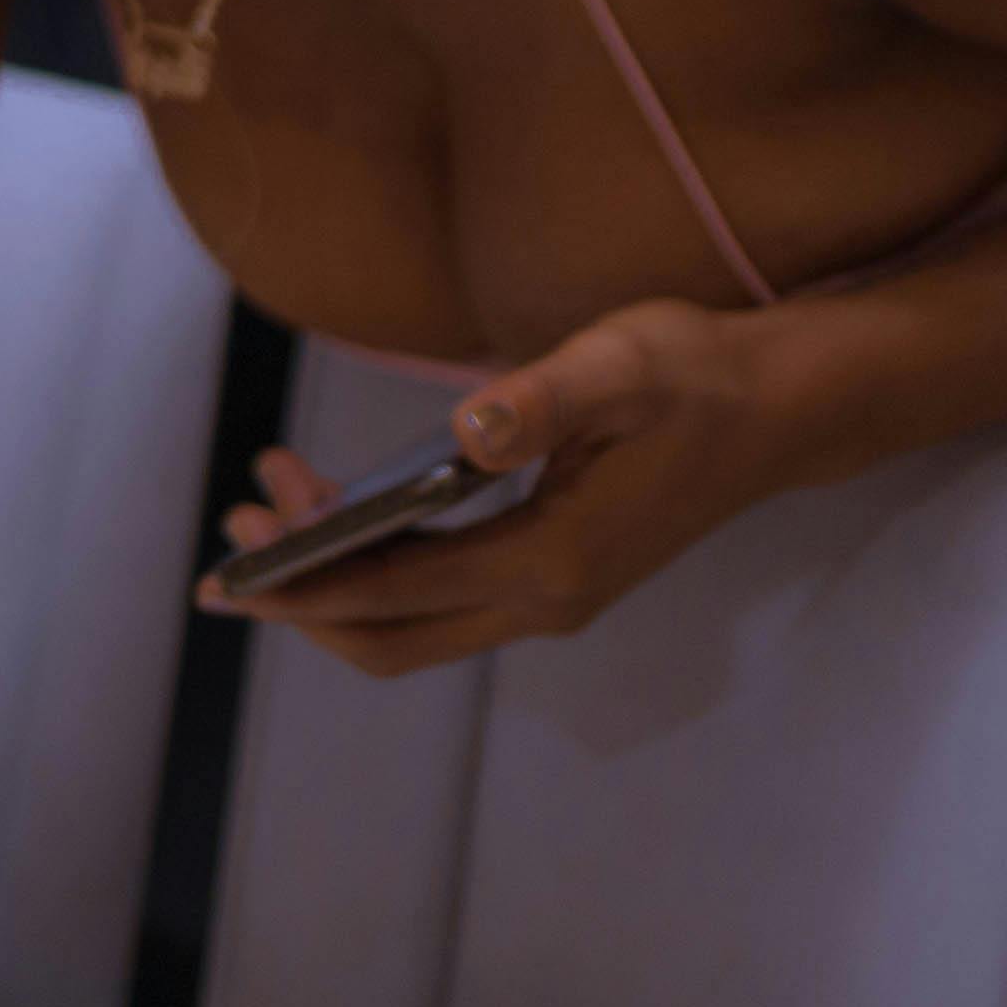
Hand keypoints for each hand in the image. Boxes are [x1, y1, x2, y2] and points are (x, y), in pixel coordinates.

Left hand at [206, 299, 810, 677]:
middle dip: (300, 596)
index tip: (228, 571)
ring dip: (334, 578)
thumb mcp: (620, 366)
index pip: (396, 593)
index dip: (303, 586)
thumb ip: (543, 401)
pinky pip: (440, 595)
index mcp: (551, 563)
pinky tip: (344, 501)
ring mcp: (550, 598)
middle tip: (235, 531)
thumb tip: (468, 430)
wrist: (777, 410)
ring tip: (273, 495)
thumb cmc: (696, 378)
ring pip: (412, 623)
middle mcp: (545, 601)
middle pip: (389, 639)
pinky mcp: (552, 577)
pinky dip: (379, 562)